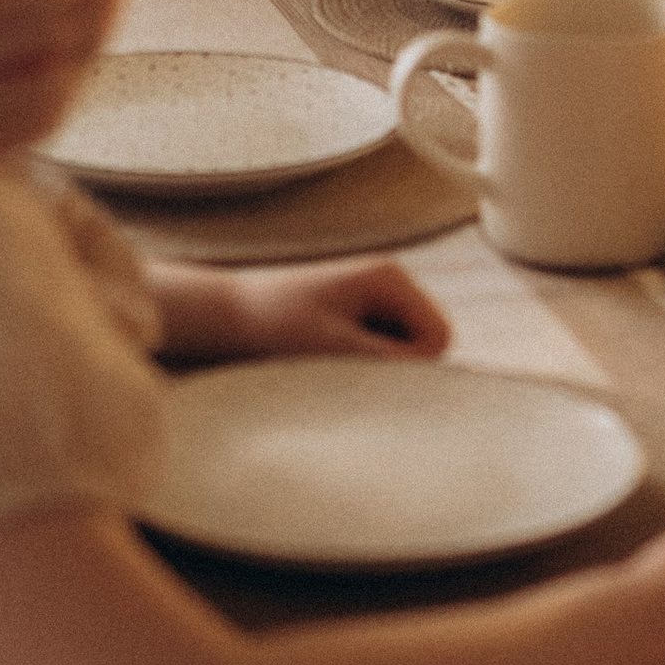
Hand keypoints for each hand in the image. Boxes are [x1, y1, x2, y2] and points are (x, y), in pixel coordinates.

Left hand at [221, 259, 452, 363]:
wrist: (222, 316)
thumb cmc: (275, 329)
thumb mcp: (340, 352)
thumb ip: (394, 366)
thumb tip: (442, 387)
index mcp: (390, 277)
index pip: (439, 339)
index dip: (411, 367)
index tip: (361, 372)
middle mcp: (389, 280)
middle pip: (425, 345)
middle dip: (392, 366)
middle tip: (339, 370)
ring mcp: (373, 296)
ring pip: (403, 352)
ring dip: (372, 366)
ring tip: (325, 363)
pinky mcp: (355, 313)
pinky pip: (380, 351)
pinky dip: (358, 363)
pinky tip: (322, 361)